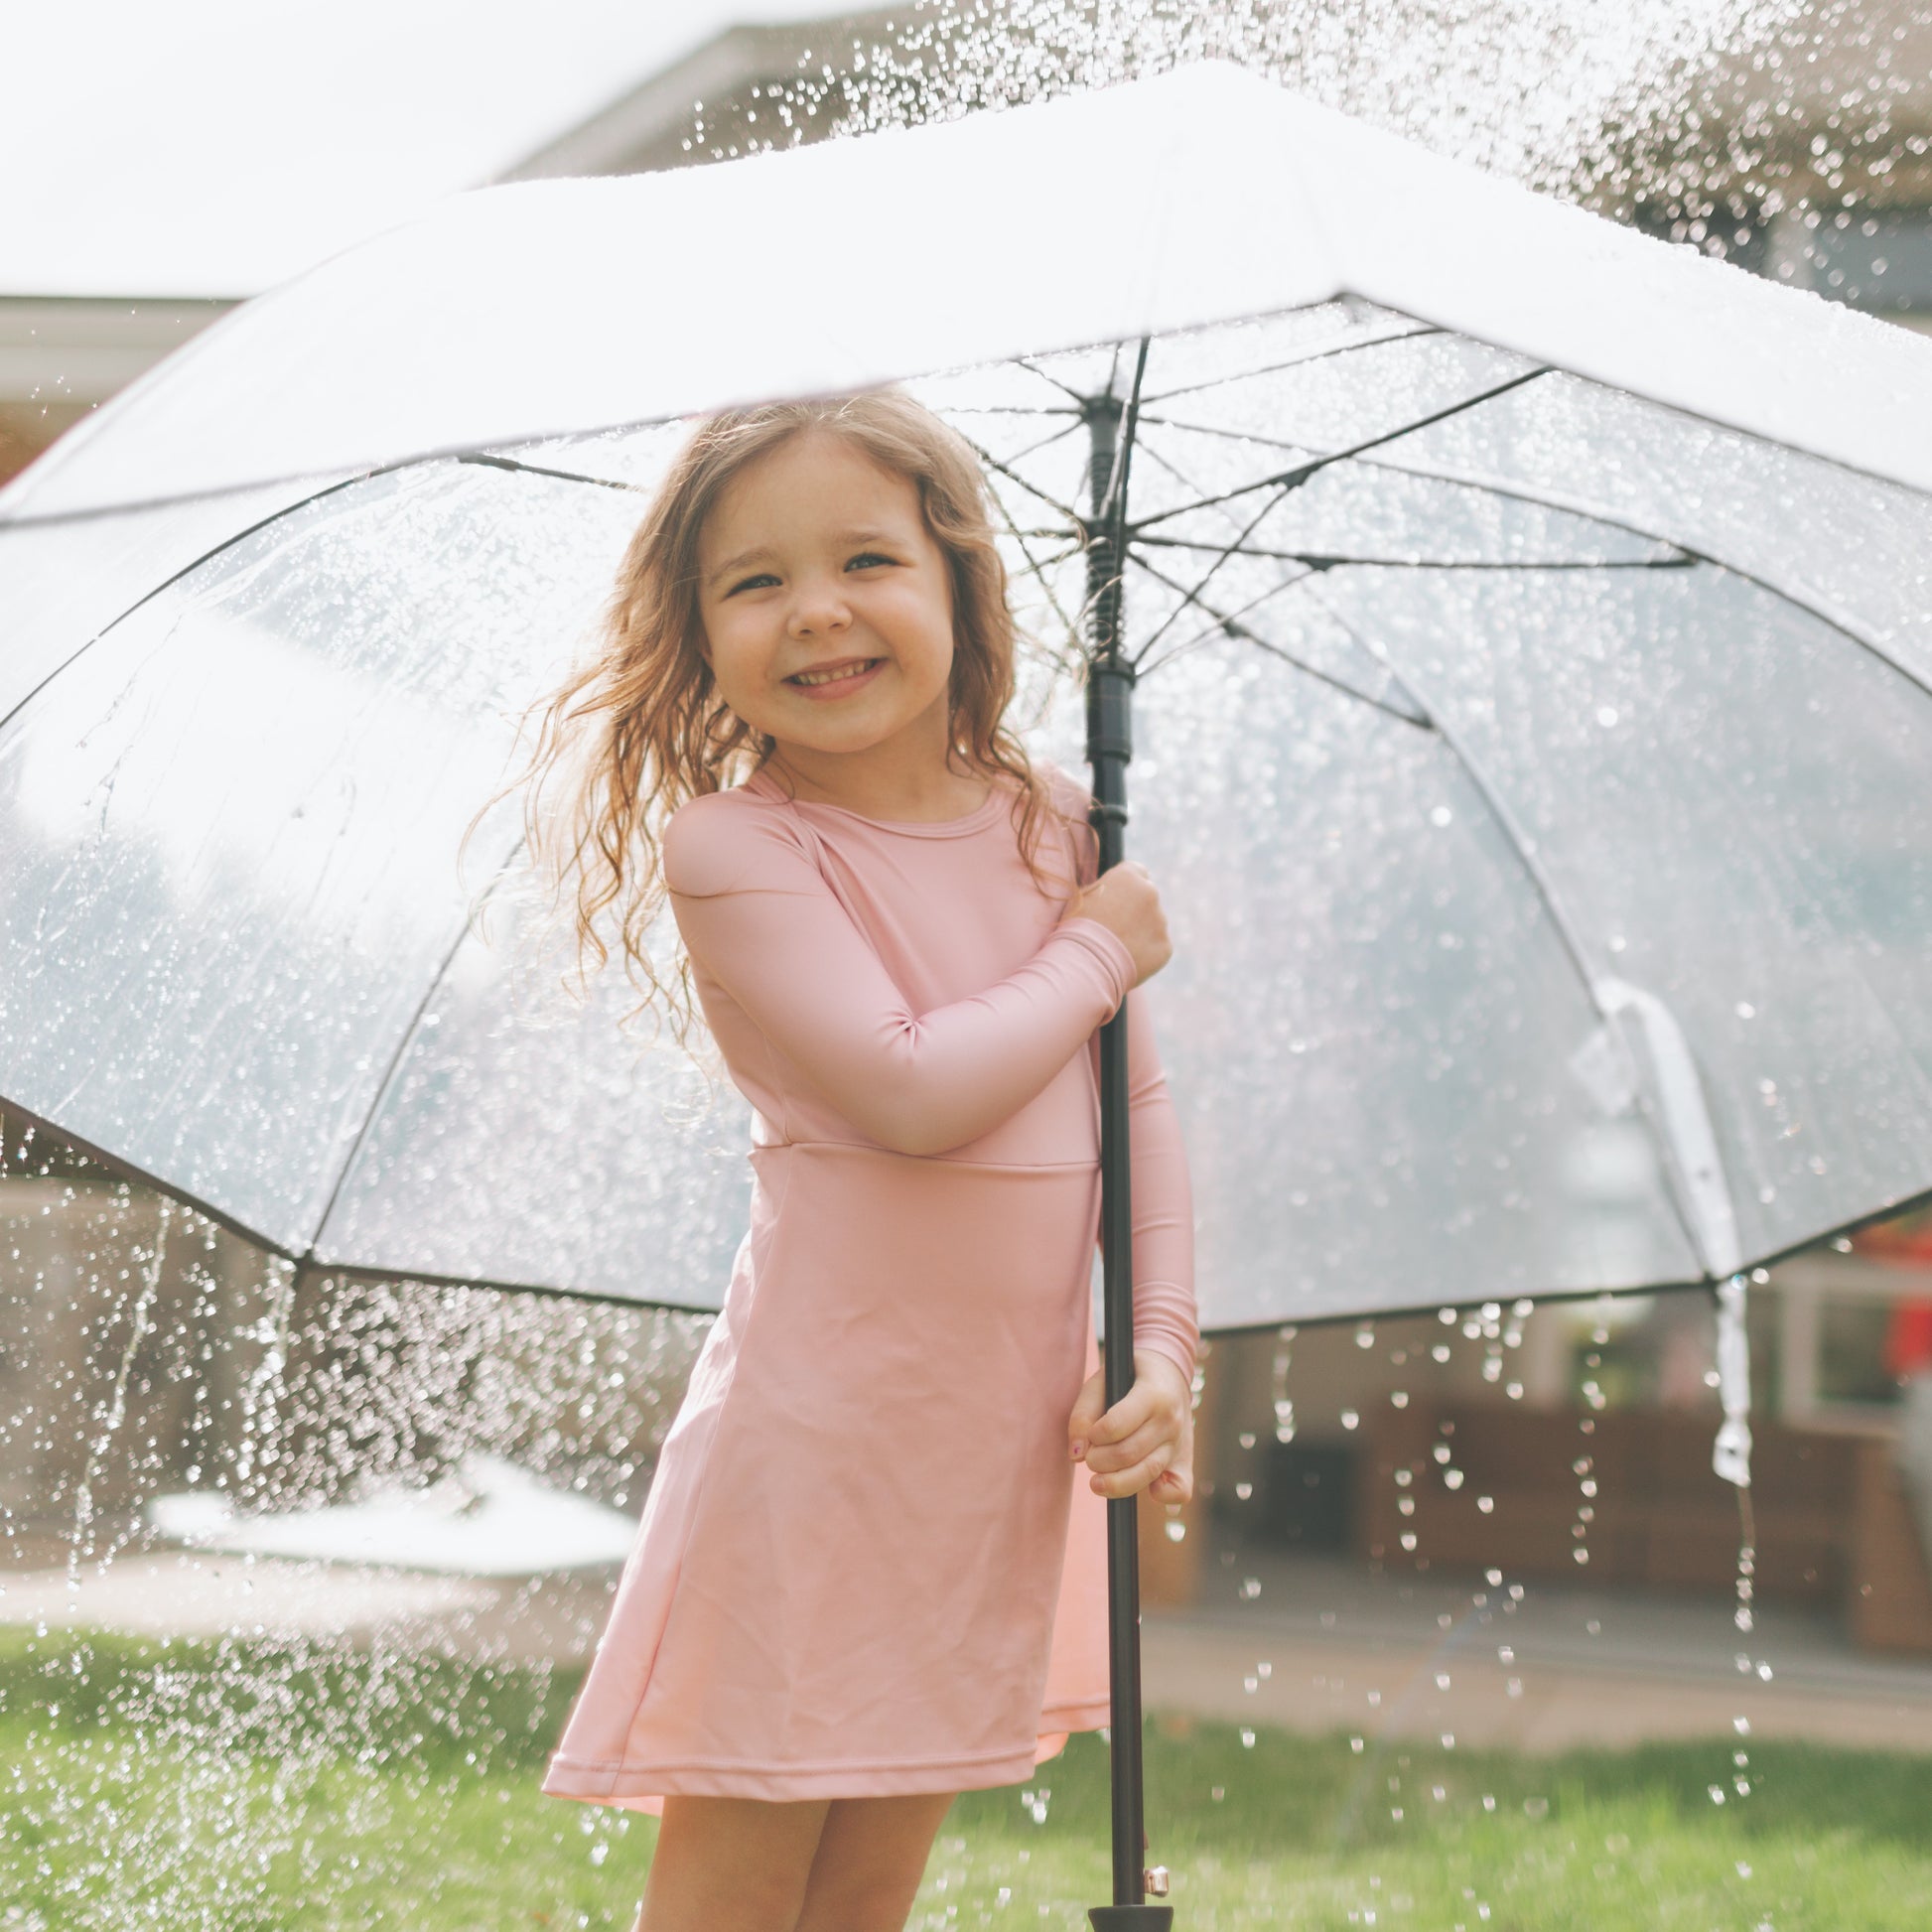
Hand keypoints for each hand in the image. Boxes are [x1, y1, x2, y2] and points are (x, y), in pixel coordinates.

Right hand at [1063, 861, 1170, 986]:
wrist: (1084, 962)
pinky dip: (1145, 954)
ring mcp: (1160, 920)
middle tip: (1115, 929)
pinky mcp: (1165, 946)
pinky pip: (1156, 947)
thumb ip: (1105, 890)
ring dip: (1140, 932)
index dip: (1127, 888)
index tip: (1118, 900)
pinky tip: (1125, 961)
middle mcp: (1150, 892)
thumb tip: (1111, 892)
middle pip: (1147, 897)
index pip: (1137, 872)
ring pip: (1153, 924)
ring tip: (1115, 949)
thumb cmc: (1075, 929)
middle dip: (1136, 910)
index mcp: (1128, 876)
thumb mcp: (1084, 898)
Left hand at [1066, 1349, 1193, 1503]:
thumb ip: (1083, 1413)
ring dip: (1117, 1484)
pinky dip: (1164, 1496)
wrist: (1168, 1376)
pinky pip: (1180, 1489)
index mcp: (1153, 1394)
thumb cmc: (1127, 1378)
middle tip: (1090, 1458)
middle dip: (1099, 1461)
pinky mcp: (1184, 1463)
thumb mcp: (1101, 1381)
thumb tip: (1076, 1455)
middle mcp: (1171, 1420)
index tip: (1091, 1435)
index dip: (1096, 1435)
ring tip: (1098, 1482)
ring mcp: (1180, 1444)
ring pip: (1148, 1472)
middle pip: (1129, 1453)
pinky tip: (1147, 1490)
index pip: (1118, 1424)